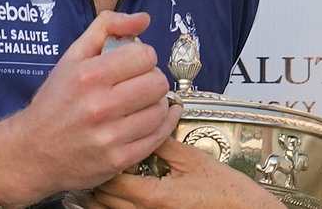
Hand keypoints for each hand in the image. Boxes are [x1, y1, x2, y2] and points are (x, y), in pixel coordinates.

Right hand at [0, 11, 181, 203]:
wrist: (32, 152)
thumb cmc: (55, 101)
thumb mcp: (72, 56)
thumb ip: (107, 27)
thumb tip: (143, 18)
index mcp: (89, 75)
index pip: (145, 56)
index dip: (143, 57)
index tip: (133, 64)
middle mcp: (99, 106)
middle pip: (157, 83)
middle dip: (152, 79)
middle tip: (139, 84)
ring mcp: (110, 136)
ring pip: (160, 110)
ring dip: (156, 104)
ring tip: (142, 103)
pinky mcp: (118, 160)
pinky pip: (158, 137)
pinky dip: (160, 126)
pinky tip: (151, 119)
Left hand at [91, 139, 280, 208]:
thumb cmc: (223, 189)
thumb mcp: (192, 159)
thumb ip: (162, 143)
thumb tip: (141, 122)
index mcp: (154, 196)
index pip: (112, 179)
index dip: (104, 161)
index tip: (103, 146)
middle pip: (102, 200)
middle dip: (98, 179)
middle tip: (99, 160)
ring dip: (99, 198)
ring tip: (99, 182)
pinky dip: (113, 207)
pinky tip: (114, 198)